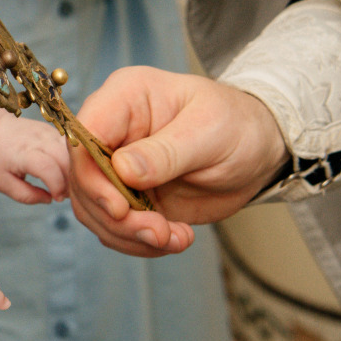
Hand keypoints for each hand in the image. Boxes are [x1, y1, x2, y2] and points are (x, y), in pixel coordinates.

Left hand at [0, 114, 69, 203]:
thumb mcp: (3, 183)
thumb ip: (26, 195)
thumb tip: (50, 199)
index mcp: (23, 154)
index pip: (48, 168)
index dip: (57, 185)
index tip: (57, 197)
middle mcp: (38, 140)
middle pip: (65, 160)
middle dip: (70, 181)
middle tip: (64, 194)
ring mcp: (48, 133)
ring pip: (72, 152)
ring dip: (74, 171)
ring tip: (65, 183)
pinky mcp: (53, 130)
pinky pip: (70, 147)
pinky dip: (72, 161)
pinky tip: (65, 171)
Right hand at [69, 66, 288, 256]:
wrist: (257, 152)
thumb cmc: (238, 125)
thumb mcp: (210, 132)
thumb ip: (166, 152)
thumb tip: (122, 169)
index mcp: (125, 98)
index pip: (83, 136)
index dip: (92, 177)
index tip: (120, 208)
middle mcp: (112, 131)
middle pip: (83, 180)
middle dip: (117, 217)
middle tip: (159, 232)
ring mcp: (116, 166)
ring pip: (94, 209)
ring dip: (130, 235)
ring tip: (174, 238)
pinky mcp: (127, 196)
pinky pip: (114, 226)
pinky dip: (140, 242)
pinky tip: (175, 238)